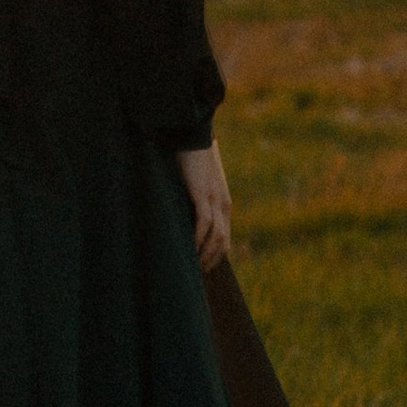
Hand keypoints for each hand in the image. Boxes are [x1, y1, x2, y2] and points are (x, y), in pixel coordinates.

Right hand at [178, 140, 231, 272]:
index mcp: (222, 201)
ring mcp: (214, 199)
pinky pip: (204, 223)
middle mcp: (222, 204)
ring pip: (216, 236)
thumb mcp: (196, 182)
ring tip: (193, 267)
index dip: (215, 254)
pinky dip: (198, 239)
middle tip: (198, 275)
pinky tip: (190, 249)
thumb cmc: (190, 155)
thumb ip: (195, 199)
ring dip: (205, 254)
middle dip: (211, 260)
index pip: (224, 236)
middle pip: (223, 241)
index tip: (203, 267)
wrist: (192, 132)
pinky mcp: (203, 193)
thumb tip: (182, 214)